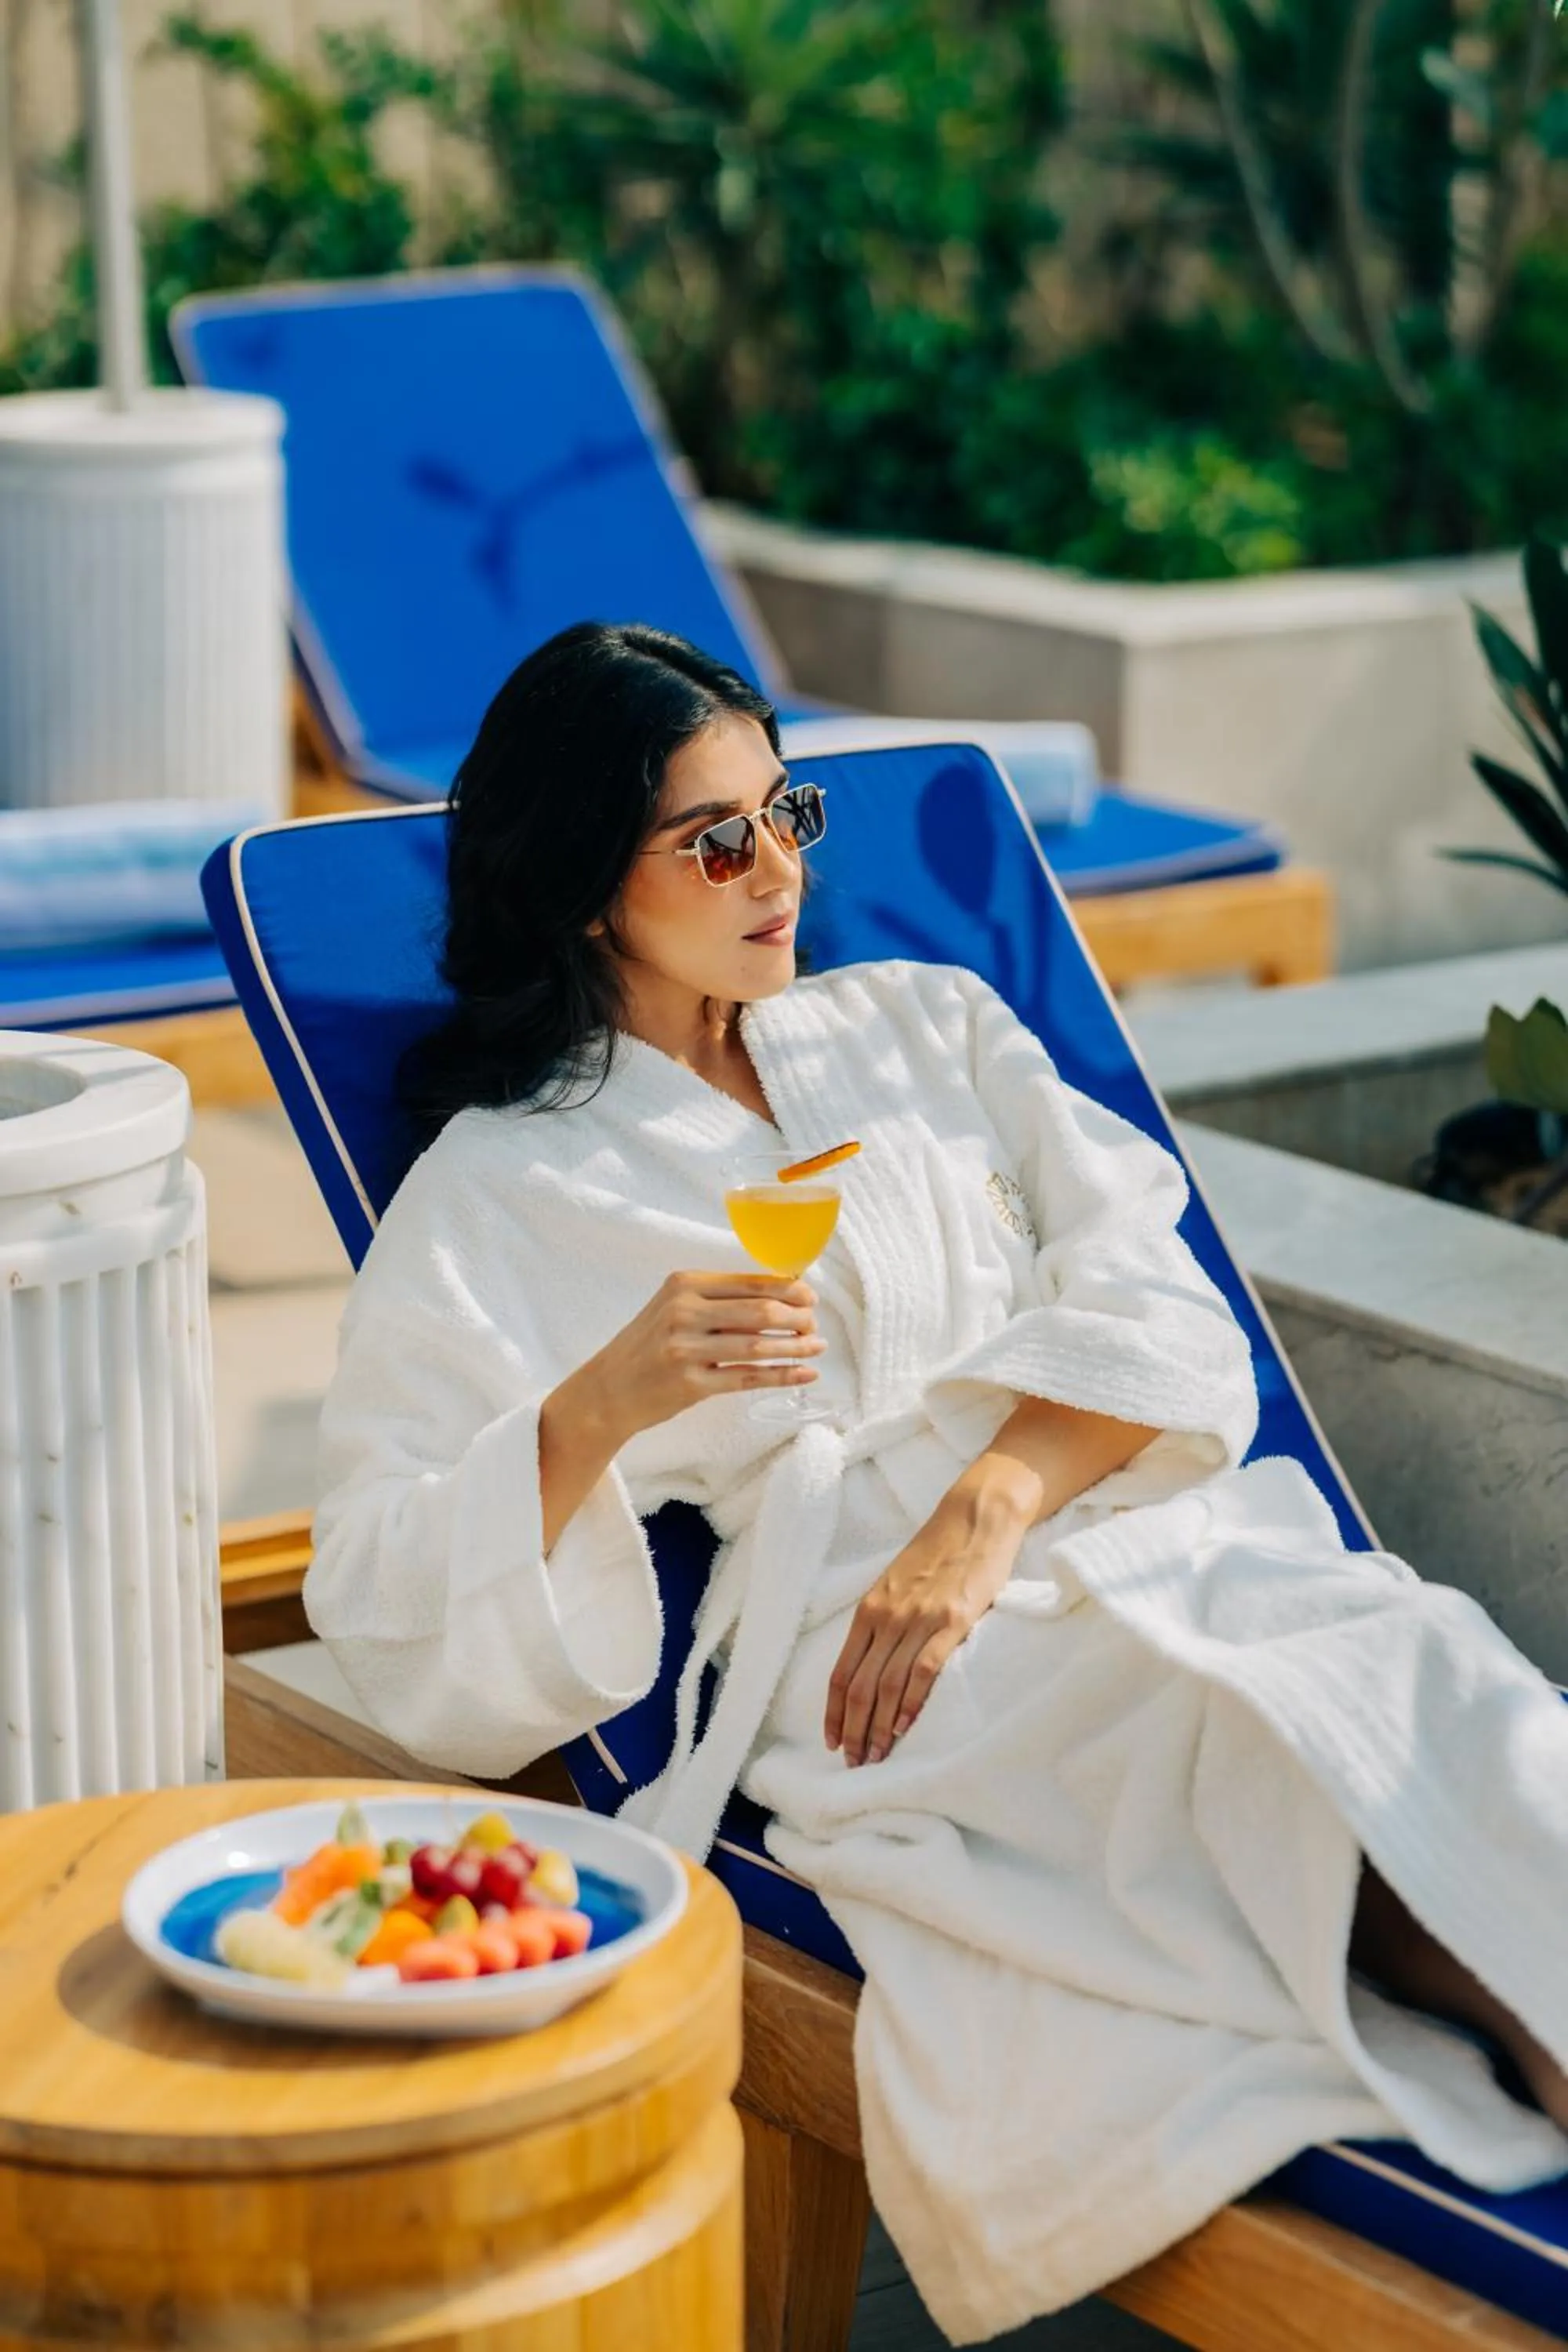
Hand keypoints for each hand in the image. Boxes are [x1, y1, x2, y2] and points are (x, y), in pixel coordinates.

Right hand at [585, 1270, 823, 1443]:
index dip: (789, 1289)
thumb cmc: (647, 1346)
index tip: (811, 1297)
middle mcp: (684, 1312)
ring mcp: (686, 1349)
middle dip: (798, 1317)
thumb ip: (717, 1300)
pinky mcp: (690, 1384)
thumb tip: (779, 1296)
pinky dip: (782, 1375)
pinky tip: (804, 1374)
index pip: (750, 1281)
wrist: (607, 1390)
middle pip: (760, 1310)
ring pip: (758, 1345)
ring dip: (796, 1347)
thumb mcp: (674, 1308)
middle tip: (815, 1325)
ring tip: (818, 1348)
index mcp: (684, 1284)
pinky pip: (748, 1378)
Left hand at [824, 1471, 1035, 1767]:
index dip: (835, 1711)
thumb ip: (884, 1620)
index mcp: (870, 1608)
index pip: (842, 1671)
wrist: (975, 1517)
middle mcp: (887, 1616)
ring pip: (888, 1686)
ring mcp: (918, 1620)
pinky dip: (912, 1704)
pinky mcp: (951, 1622)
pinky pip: (923, 1671)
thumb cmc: (938, 1552)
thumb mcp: (897, 1584)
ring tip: (876, 1756)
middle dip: (853, 1729)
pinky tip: (906, 1728)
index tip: (831, 1740)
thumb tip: (874, 1663)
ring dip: (879, 1727)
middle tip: (854, 1762)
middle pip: (861, 1686)